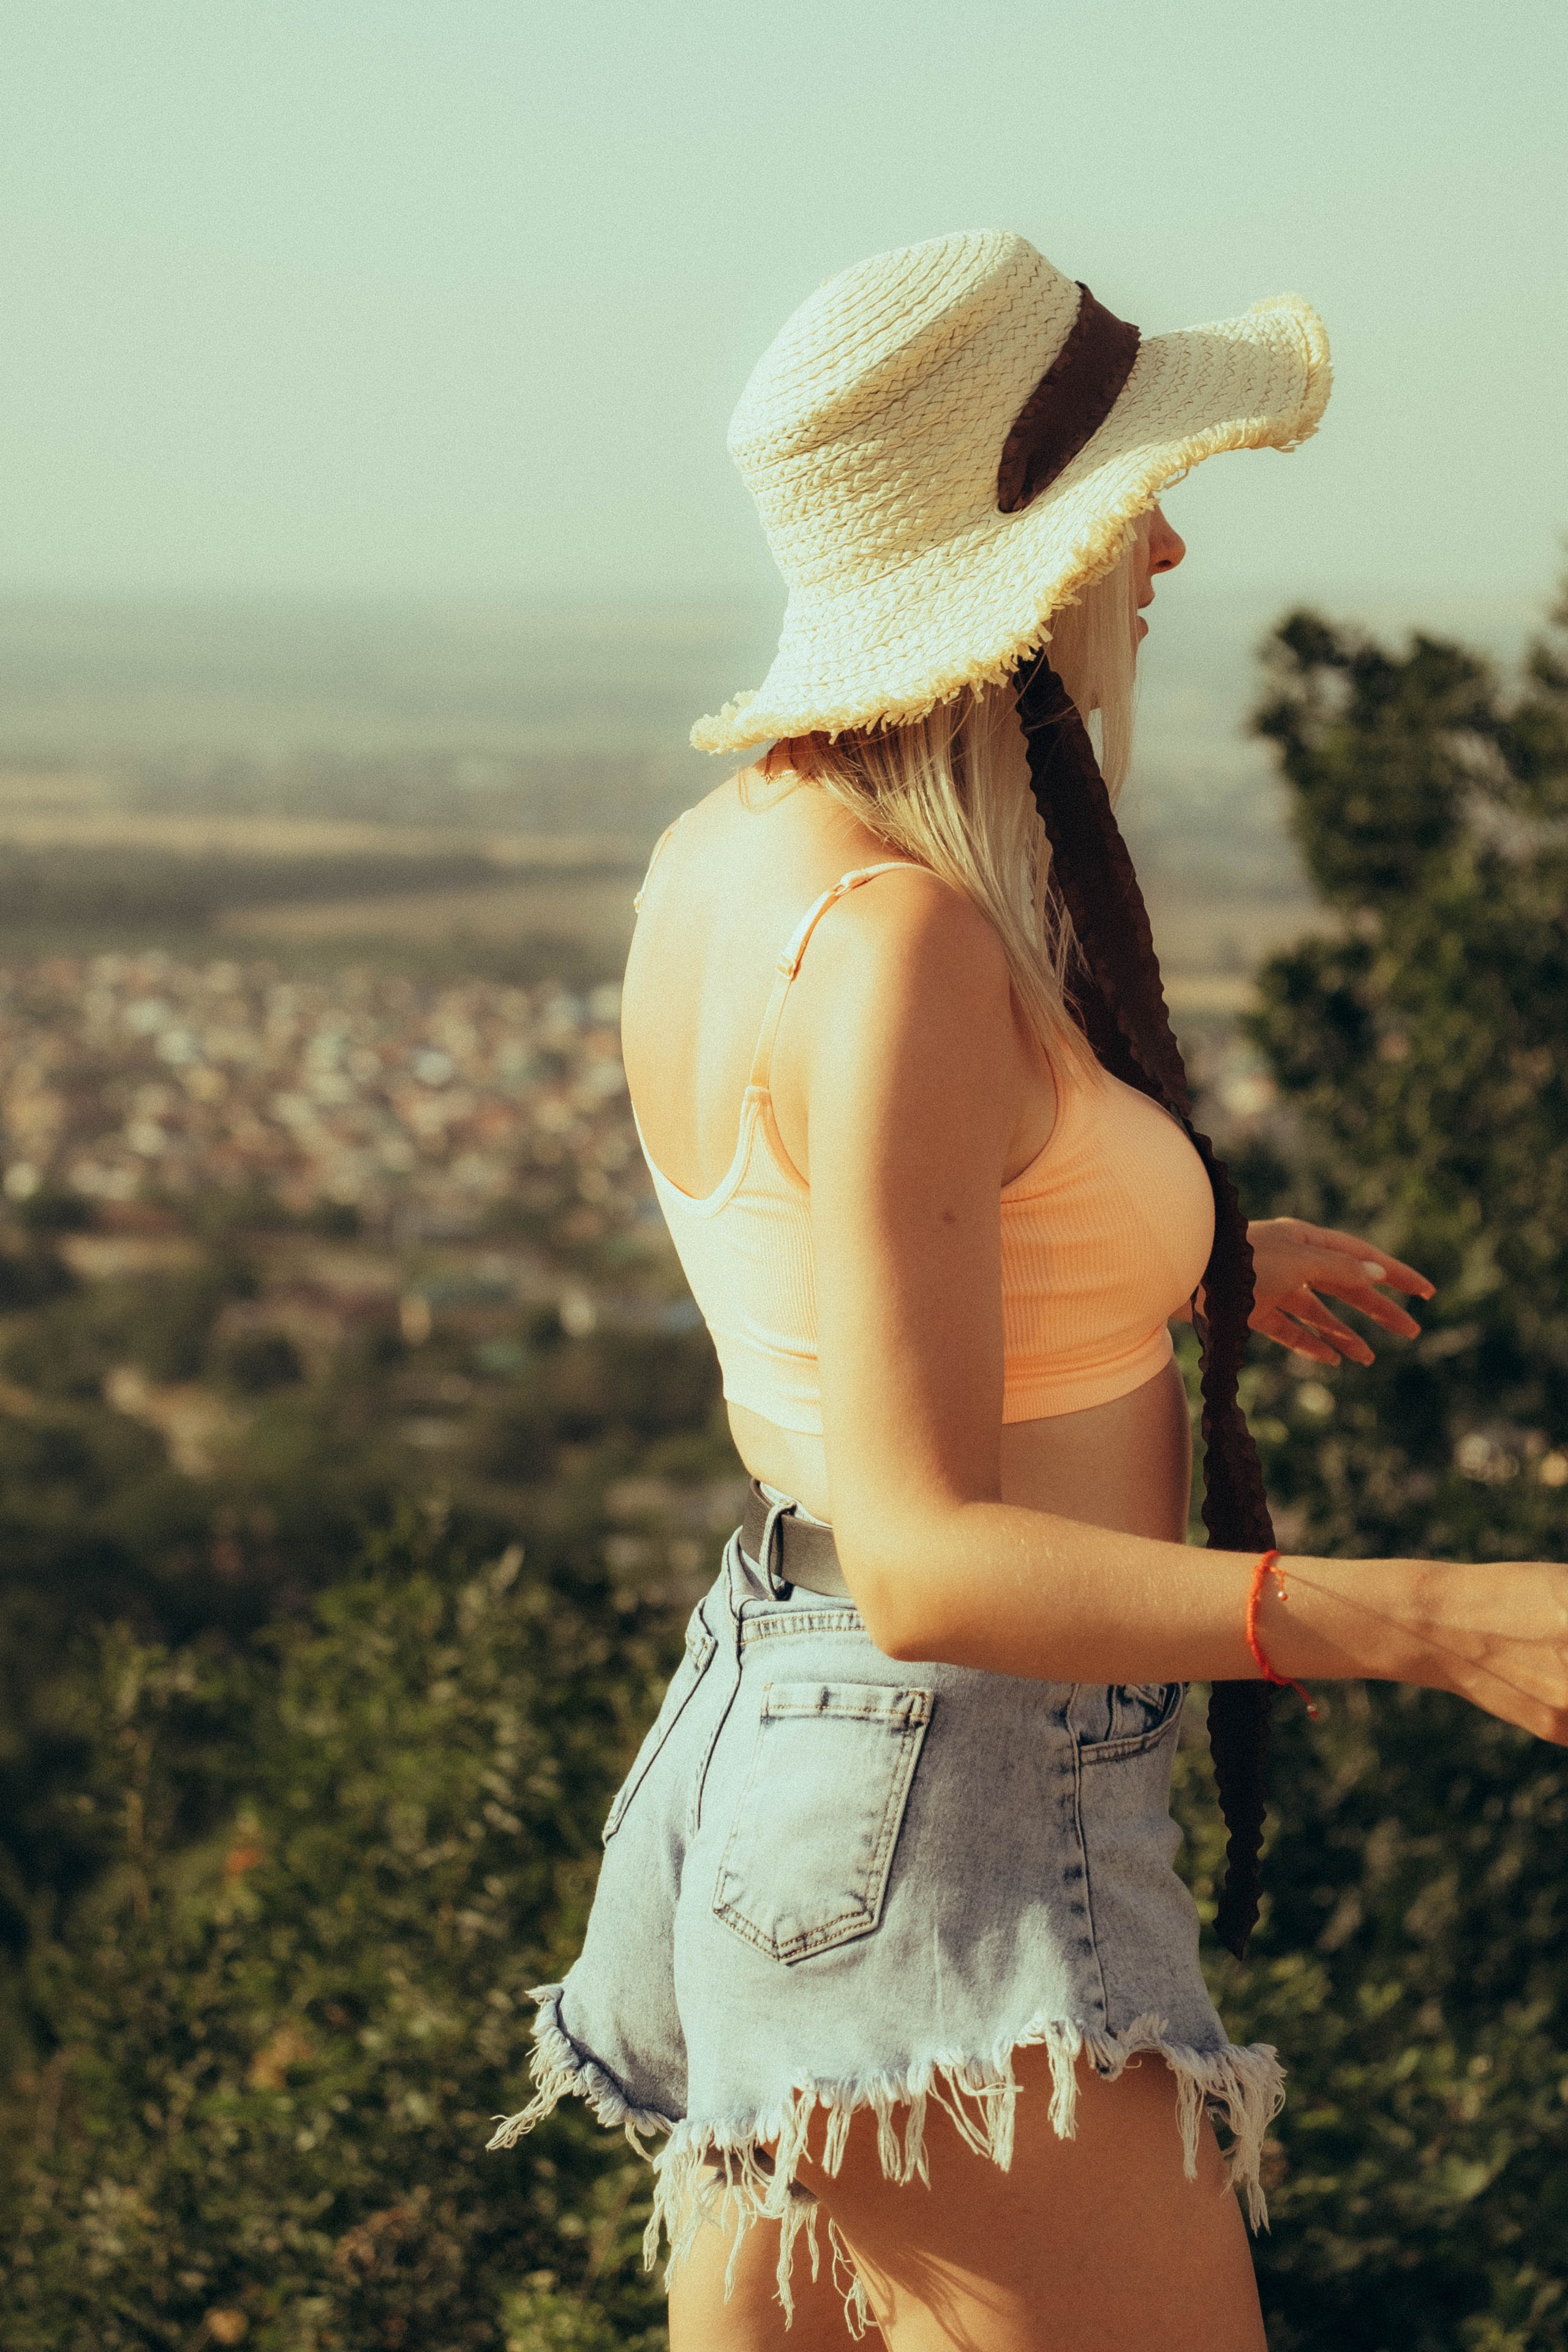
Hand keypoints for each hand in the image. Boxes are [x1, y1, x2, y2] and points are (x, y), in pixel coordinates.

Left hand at [1245, 1217, 1433, 1365]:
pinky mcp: (1250, 1312)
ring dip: (1345, 1333)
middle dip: (1378, 1309)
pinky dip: (1310, 1344)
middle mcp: (1291, 1260)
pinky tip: (1332, 1360)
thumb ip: (1338, 1268)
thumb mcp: (1298, 1261)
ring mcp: (1271, 1287)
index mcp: (1306, 1239)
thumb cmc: (1241, 1259)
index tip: (1426, 1293)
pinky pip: (1288, 1330)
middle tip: (1412, 1330)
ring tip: (1370, 1358)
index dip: (1396, 1275)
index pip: (1362, 1256)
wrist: (1182, 1272)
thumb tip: (1377, 1271)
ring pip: (1318, 1312)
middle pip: (1345, 1286)